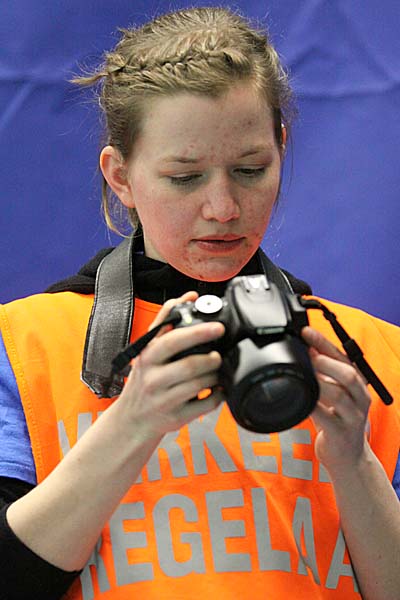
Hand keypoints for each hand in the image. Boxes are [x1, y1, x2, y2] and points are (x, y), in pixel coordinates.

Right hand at [119, 292, 224, 435]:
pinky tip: (218, 388)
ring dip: (215, 375)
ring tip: (217, 369)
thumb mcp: (148, 349)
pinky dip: (217, 395)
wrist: (132, 419)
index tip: (217, 327)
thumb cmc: (144, 379)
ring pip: (199, 384)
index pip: (172, 341)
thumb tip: (189, 296)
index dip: (198, 332)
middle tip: (219, 353)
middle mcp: (153, 379)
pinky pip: (204, 405)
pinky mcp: (176, 418)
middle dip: (210, 358)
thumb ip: (167, 320)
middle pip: (189, 365)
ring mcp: (164, 400)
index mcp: (148, 357)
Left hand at [302, 326, 370, 476]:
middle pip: (347, 373)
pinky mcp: (342, 433)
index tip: (306, 332)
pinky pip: (326, 417)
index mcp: (357, 383)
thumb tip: (303, 348)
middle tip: (306, 354)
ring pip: (338, 394)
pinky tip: (301, 399)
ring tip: (303, 374)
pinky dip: (312, 406)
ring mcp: (353, 416)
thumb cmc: (337, 420)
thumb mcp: (334, 393)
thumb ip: (322, 374)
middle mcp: (360, 397)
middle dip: (325, 361)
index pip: (343, 356)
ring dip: (318, 382)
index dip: (324, 343)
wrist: (348, 457)